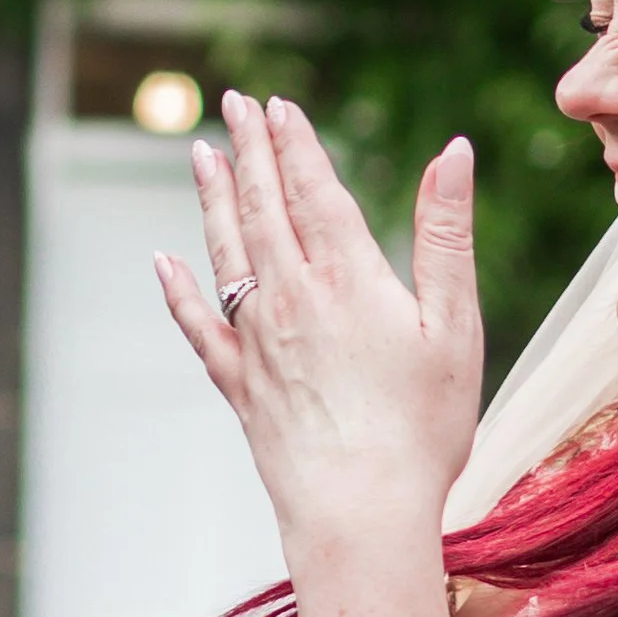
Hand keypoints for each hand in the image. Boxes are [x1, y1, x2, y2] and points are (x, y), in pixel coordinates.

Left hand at [154, 92, 481, 560]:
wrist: (359, 512)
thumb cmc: (422, 426)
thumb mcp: (453, 325)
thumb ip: (446, 234)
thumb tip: (454, 151)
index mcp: (347, 278)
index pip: (311, 190)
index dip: (294, 143)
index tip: (275, 104)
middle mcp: (290, 299)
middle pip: (261, 209)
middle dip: (248, 152)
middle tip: (232, 105)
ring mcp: (256, 342)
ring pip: (225, 253)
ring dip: (212, 200)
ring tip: (200, 156)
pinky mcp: (238, 386)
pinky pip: (198, 325)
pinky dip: (178, 289)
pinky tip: (163, 262)